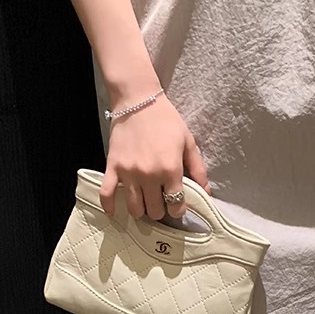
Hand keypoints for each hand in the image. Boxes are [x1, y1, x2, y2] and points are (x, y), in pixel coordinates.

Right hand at [100, 93, 211, 221]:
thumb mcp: (188, 142)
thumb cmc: (166, 120)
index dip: (178, 209)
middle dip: (160, 210)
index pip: (176, 206)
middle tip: (160, 200)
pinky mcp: (113, 167)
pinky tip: (115, 213)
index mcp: (170, 169)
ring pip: (135, 209)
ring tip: (144, 201)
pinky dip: (110, 207)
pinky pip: (107, 194)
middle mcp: (150, 175)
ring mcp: (129, 173)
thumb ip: (198, 169)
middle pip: (155, 211)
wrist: (138, 99)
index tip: (177, 204)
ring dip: (141, 210)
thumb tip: (207, 192)